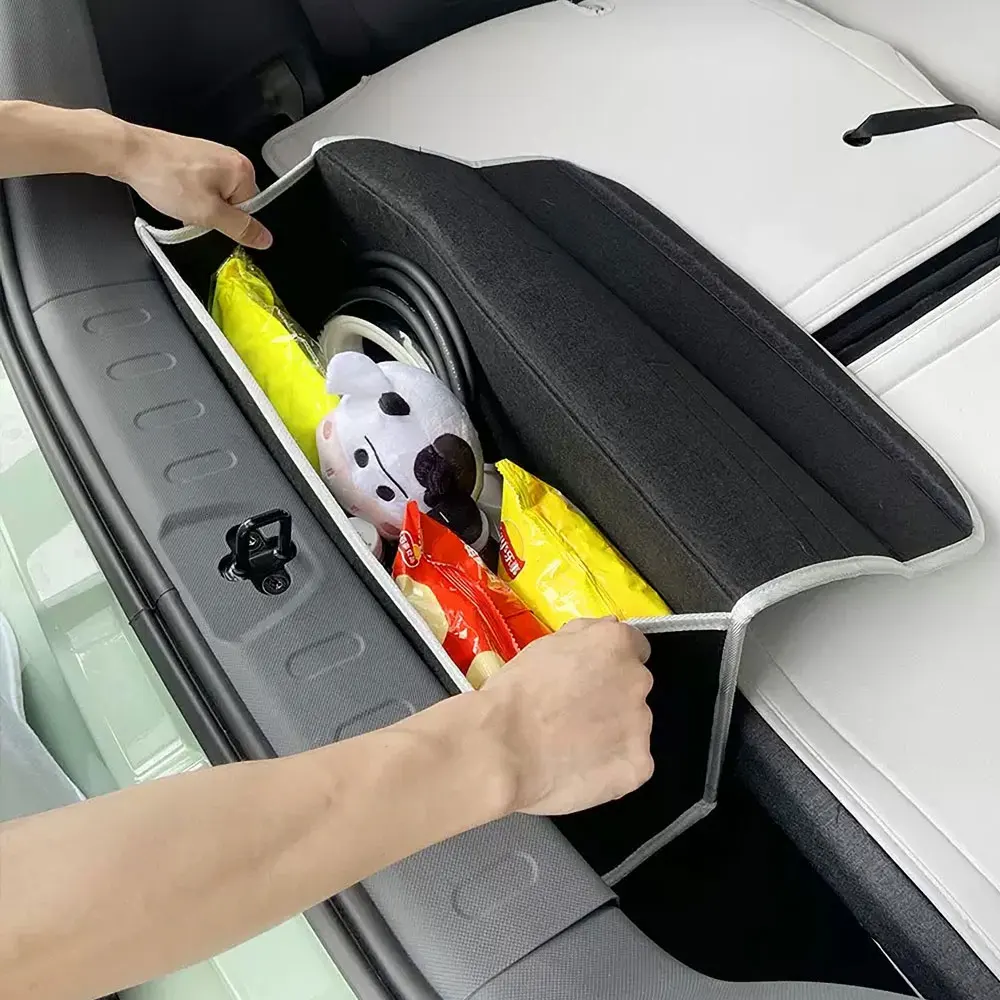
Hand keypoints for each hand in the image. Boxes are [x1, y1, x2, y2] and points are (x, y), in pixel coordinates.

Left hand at [116, 123, 272, 247]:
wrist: (128, 153)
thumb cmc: (164, 176)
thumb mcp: (208, 214)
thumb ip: (240, 229)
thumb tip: (265, 239)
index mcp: (242, 170)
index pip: (249, 211)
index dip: (227, 222)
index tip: (209, 219)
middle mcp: (230, 158)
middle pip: (233, 203)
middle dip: (212, 213)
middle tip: (191, 210)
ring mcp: (211, 155)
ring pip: (214, 196)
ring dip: (197, 205)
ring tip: (178, 198)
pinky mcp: (194, 156)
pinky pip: (201, 186)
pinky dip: (188, 194)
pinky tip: (174, 191)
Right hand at [480, 618, 653, 815]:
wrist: (504, 751)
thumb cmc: (515, 697)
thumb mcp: (543, 646)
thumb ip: (583, 635)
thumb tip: (603, 631)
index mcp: (615, 645)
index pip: (633, 647)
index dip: (609, 664)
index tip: (593, 678)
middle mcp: (637, 681)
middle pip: (633, 688)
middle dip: (611, 699)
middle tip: (574, 715)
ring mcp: (641, 727)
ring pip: (632, 728)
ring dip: (611, 734)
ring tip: (571, 746)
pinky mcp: (637, 766)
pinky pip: (630, 764)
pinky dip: (610, 768)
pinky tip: (579, 768)